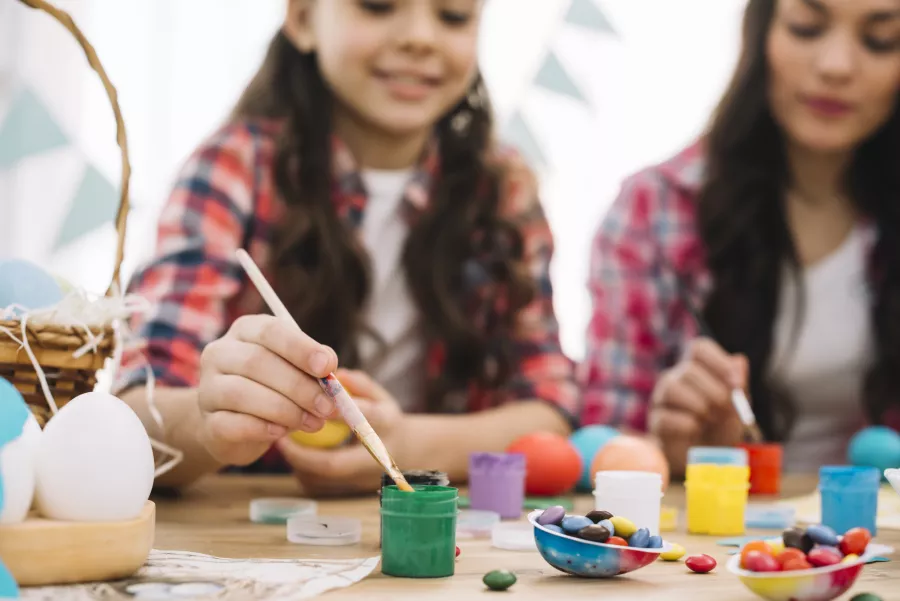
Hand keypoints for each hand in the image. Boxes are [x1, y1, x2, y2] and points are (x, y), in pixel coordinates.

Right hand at [195, 314, 338, 465]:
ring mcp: (207, 387)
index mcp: (246, 330)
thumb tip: (331, 372)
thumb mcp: (297, 371)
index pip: (271, 330)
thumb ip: (314, 368)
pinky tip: (281, 433)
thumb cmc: (274, 389)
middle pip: (257, 362)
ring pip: (241, 393)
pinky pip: (232, 423)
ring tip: (313, 422)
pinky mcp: (207, 421)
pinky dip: (261, 428)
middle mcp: (220, 353)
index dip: (300, 348)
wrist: (236, 427)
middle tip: (327, 406)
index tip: (327, 367)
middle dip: (299, 386)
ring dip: (285, 410)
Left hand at [275, 369, 408, 496]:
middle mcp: (375, 457)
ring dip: (297, 461)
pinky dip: (301, 469)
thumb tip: (338, 374)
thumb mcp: (380, 396)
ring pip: (320, 478)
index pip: (362, 420)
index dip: (339, 413)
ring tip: (281, 440)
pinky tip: (294, 452)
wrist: (406, 454)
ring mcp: (362, 480)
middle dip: (302, 453)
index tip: (315, 404)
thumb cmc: (384, 419)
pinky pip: (317, 484)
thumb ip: (360, 385)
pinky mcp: (349, 492)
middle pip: (334, 464)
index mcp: (387, 427)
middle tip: (280, 436)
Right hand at [649, 338, 747, 469]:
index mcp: (697, 369)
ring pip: (672, 388)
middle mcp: (676, 378)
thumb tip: (738, 361)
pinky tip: (695, 430)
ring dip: (699, 406)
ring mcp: (662, 398)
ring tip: (710, 420)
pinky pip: (666, 417)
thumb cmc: (720, 427)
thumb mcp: (737, 406)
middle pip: (689, 369)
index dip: (719, 361)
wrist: (705, 459)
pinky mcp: (656, 421)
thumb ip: (739, 384)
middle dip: (714, 392)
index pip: (700, 348)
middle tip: (725, 411)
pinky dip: (687, 425)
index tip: (737, 384)